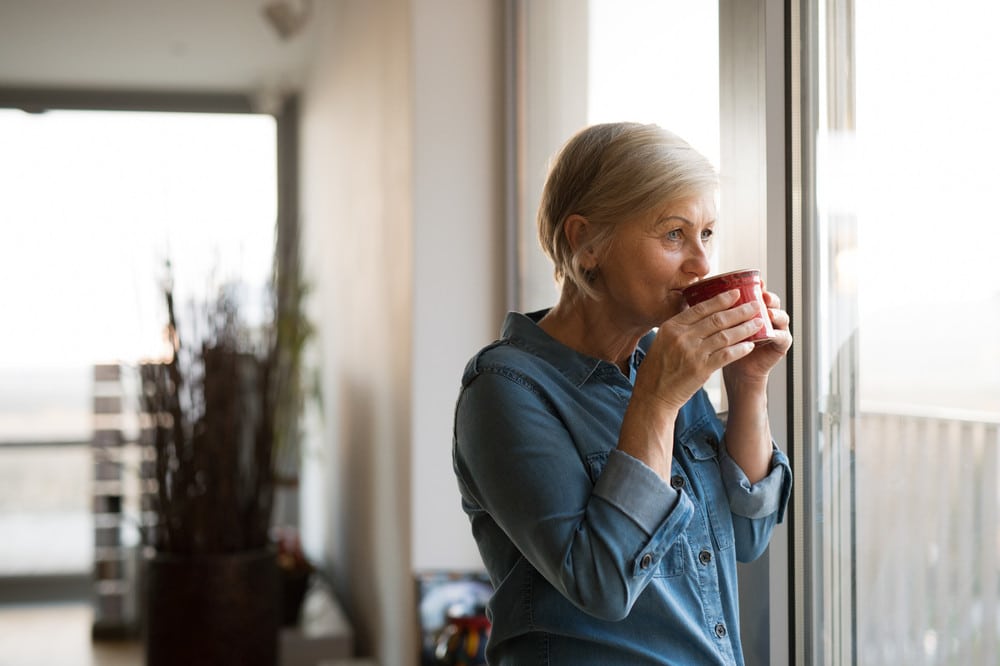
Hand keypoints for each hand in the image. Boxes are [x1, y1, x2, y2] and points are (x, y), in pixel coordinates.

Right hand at [634, 289, 762, 410]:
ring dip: (745, 328)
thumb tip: (700, 314)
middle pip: (717, 319)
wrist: (653, 394)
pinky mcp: (701, 369)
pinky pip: (726, 355)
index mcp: (671, 327)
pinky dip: (740, 349)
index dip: (721, 300)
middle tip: (756, 305)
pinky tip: (750, 345)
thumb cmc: (657, 368)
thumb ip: (680, 328)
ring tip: (758, 323)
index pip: (701, 308)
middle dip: (740, 311)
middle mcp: (681, 337)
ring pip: (725, 336)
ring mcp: (692, 353)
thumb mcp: (661, 341)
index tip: (736, 293)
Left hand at [723, 288, 791, 385]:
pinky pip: (783, 337)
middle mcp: (766, 316)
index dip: (756, 285)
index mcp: (752, 309)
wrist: (736, 371)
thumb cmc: (726, 346)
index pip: (757, 292)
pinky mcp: (781, 345)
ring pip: (781, 316)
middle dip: (768, 296)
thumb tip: (694, 291)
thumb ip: (716, 310)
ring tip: (768, 312)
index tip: (751, 281)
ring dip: (776, 313)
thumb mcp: (720, 326)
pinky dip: (777, 334)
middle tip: (762, 295)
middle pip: (772, 301)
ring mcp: (776, 329)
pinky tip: (771, 333)